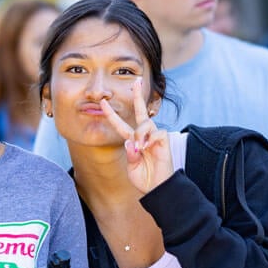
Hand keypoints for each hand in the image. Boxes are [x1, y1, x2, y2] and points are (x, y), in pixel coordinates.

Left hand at [101, 79, 171, 193]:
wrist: (158, 188)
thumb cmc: (145, 179)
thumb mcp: (132, 168)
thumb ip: (130, 156)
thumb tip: (131, 142)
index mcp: (133, 141)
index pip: (120, 124)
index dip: (111, 114)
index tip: (102, 103)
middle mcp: (144, 135)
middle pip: (140, 110)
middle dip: (138, 95)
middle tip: (136, 80)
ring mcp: (154, 136)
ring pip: (145, 123)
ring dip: (140, 134)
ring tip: (141, 148)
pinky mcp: (164, 140)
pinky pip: (155, 133)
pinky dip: (149, 140)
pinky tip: (148, 149)